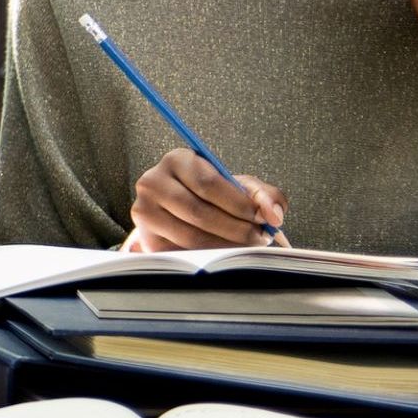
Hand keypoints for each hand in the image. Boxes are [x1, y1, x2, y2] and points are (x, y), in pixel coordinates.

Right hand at [127, 149, 286, 251]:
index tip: (262, 218)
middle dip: (236, 229)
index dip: (239, 204)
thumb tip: (273, 214)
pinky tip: (224, 254)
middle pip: (199, 212)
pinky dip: (208, 257)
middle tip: (259, 237)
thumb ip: (262, 195)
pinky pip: (182, 253)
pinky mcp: (147, 239)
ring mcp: (144, 212)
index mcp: (176, 160)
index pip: (208, 184)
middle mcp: (152, 183)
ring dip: (225, 246)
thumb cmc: (211, 196)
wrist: (178, 212)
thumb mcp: (237, 186)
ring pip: (190, 237)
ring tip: (246, 246)